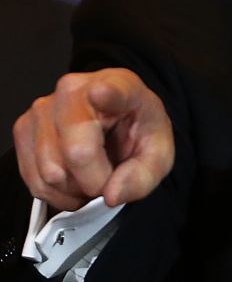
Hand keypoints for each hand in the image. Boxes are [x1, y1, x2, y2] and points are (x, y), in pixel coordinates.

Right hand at [13, 68, 174, 211]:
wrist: (117, 121)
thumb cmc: (137, 131)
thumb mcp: (158, 155)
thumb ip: (142, 177)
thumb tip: (111, 194)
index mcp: (121, 87)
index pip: (112, 90)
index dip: (107, 95)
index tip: (102, 93)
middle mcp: (75, 90)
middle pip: (77, 152)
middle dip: (94, 182)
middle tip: (107, 176)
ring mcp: (44, 107)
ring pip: (51, 172)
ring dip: (73, 189)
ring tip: (89, 175)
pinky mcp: (24, 127)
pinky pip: (33, 180)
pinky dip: (54, 192)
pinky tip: (71, 179)